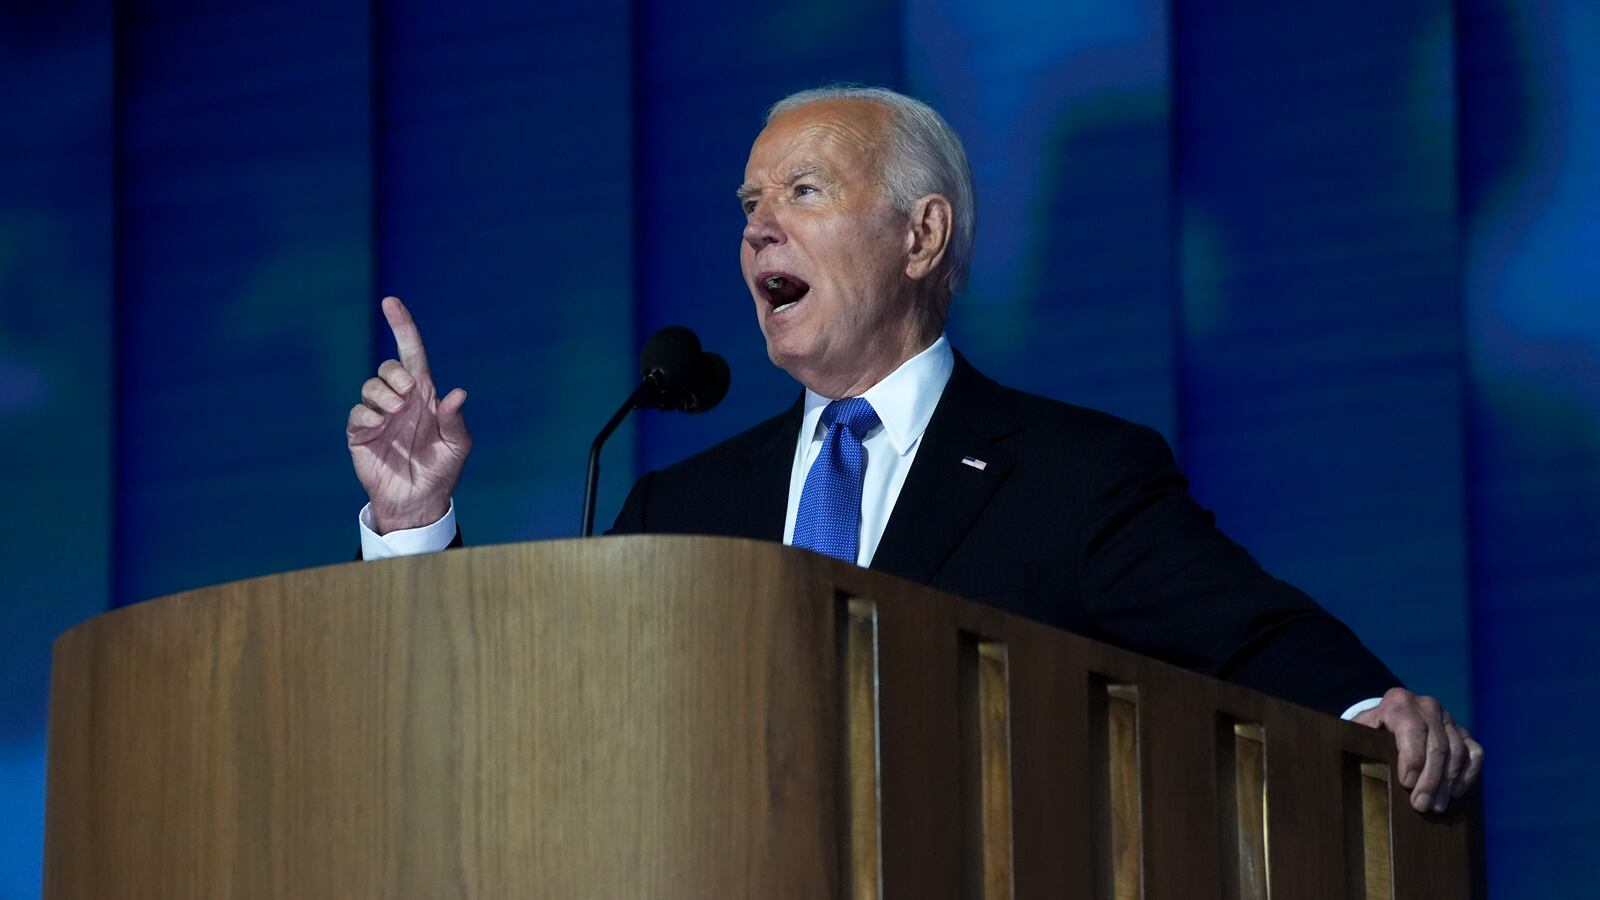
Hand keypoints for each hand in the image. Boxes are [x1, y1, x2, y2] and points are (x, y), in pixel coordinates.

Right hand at [347, 296, 471, 532]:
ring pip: (369, 386)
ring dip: (382, 394)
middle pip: (387, 367)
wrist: (418, 501)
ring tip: (395, 414)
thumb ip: (456, 421)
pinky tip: (379, 427)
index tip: (392, 302)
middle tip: (408, 394)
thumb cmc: (442, 472)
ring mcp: (379, 416)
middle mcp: (400, 400)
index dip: (402, 327)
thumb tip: (457, 393)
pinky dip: (367, 415)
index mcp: (424, 396)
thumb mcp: (458, 447)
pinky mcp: (361, 433)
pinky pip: (358, 413)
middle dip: (394, 373)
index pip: (412, 354)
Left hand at [1353, 687, 1483, 812]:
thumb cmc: (1369, 732)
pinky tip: (1455, 793)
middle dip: (1430, 779)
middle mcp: (1427, 706)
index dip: (1412, 758)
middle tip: (1421, 805)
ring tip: (1436, 806)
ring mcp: (1448, 719)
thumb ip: (1357, 742)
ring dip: (1447, 783)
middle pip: (1437, 745)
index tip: (1406, 783)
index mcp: (1398, 702)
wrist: (1387, 720)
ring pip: (1457, 752)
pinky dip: (1468, 774)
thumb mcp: (1358, 732)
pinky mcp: (1462, 732)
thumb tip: (1355, 767)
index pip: (1412, 729)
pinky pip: (1475, 753)